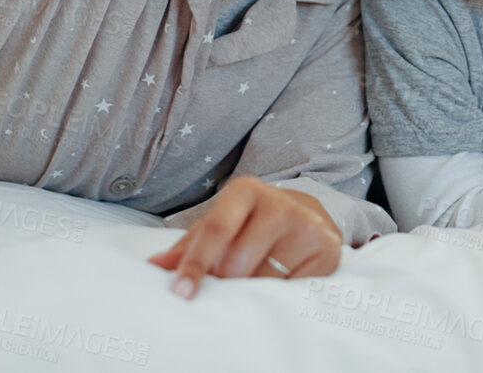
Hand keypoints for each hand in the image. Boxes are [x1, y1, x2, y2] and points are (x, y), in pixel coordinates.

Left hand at [146, 177, 342, 298]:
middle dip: (225, 280)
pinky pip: (290, 289)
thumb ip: (188, 245)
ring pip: (263, 280)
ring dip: (251, 288)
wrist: (308, 214)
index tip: (181, 292)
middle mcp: (281, 204)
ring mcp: (308, 226)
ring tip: (257, 274)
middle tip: (230, 278)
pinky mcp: (328, 250)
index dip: (196, 263)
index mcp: (246, 190)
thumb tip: (154, 266)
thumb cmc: (252, 222)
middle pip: (237, 263)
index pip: (216, 229)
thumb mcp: (221, 223)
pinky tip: (280, 277)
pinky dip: (278, 292)